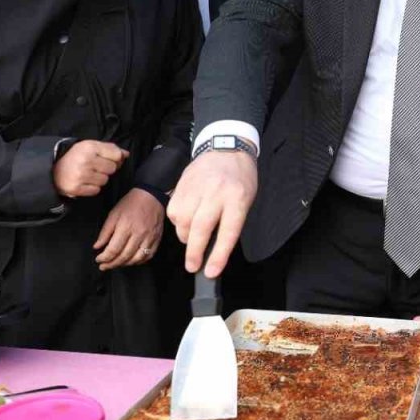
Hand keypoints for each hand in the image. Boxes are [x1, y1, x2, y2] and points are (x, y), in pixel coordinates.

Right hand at [53, 141, 128, 198]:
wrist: (52, 169)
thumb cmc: (76, 156)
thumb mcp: (91, 146)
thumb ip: (110, 149)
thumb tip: (126, 154)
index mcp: (90, 147)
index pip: (116, 155)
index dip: (115, 158)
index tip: (107, 158)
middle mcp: (85, 160)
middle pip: (112, 169)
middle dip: (106, 169)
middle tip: (95, 166)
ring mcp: (81, 175)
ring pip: (105, 180)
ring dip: (99, 178)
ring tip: (88, 174)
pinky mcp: (76, 188)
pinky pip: (96, 190)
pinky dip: (92, 187)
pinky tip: (84, 181)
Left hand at [94, 188, 163, 270]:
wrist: (151, 196)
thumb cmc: (131, 203)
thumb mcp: (113, 214)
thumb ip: (105, 232)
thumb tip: (97, 246)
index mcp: (126, 227)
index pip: (113, 249)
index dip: (104, 258)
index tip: (98, 259)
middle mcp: (138, 234)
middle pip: (124, 256)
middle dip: (112, 264)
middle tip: (104, 266)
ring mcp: (149, 238)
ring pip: (136, 259)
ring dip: (125, 264)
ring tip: (116, 264)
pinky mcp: (156, 239)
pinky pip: (148, 255)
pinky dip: (139, 261)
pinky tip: (132, 261)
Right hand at [166, 149, 256, 277]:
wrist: (226, 147)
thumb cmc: (239, 178)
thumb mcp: (246, 200)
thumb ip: (231, 222)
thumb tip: (214, 249)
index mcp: (237, 197)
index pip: (228, 231)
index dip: (219, 255)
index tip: (211, 272)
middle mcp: (216, 192)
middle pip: (201, 228)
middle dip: (195, 252)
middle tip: (193, 266)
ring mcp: (196, 187)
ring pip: (183, 222)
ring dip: (185, 237)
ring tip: (193, 237)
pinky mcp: (182, 185)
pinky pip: (174, 212)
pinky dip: (178, 222)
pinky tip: (187, 219)